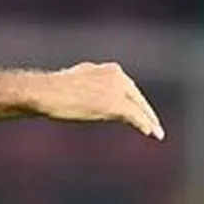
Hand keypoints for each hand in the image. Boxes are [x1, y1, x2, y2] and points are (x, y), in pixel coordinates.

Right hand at [36, 63, 164, 138]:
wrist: (47, 92)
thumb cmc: (54, 90)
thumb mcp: (76, 81)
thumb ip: (89, 85)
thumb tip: (87, 94)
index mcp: (108, 70)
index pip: (128, 87)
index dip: (136, 101)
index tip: (141, 110)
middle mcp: (116, 76)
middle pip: (137, 96)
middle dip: (146, 111)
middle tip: (153, 124)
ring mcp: (116, 90)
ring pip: (139, 108)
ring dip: (149, 121)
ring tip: (157, 133)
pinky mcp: (115, 105)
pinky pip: (134, 117)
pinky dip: (144, 125)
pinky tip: (151, 133)